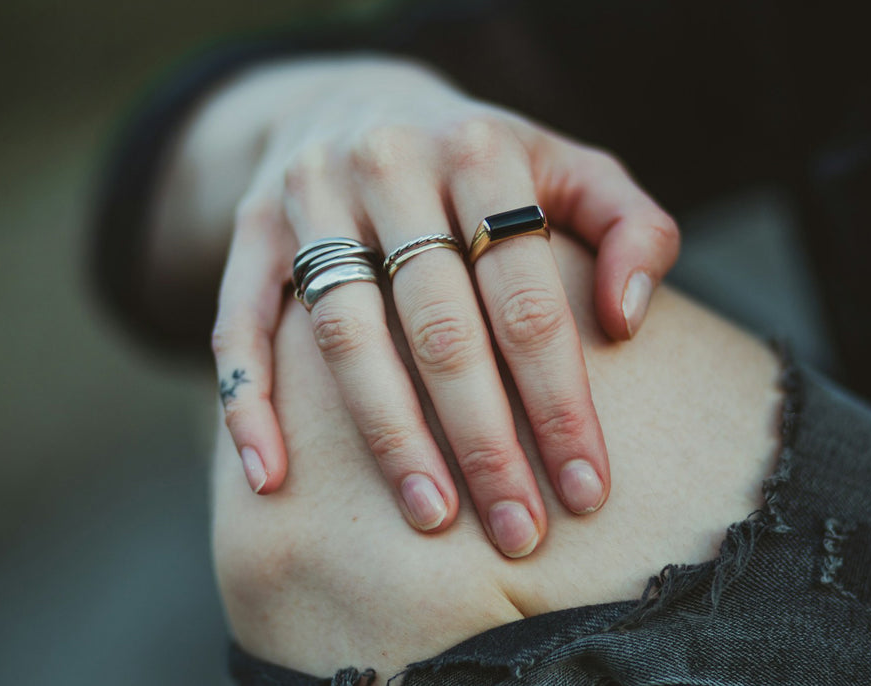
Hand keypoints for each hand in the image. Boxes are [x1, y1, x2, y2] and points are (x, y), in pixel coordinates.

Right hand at [210, 58, 678, 556]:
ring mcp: (311, 196)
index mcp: (481, 149)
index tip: (588, 490)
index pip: (527, 299)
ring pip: (347, 335)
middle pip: (440, 328)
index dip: (560, 404)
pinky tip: (273, 481)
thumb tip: (627, 320)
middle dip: (485, 443)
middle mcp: (390, 165)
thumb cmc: (488, 165)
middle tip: (517, 533)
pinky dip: (249, 403)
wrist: (361, 102)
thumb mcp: (574, 169)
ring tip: (431, 519)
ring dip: (390, 438)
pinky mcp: (251, 229)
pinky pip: (238, 323)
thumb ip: (631, 228)